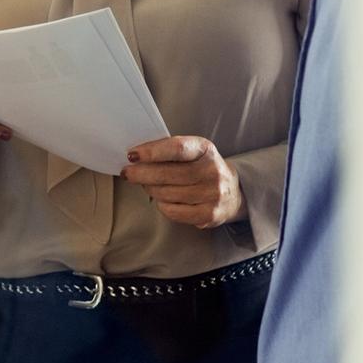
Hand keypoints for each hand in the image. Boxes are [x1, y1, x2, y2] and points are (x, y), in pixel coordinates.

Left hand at [121, 135, 245, 228]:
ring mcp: (213, 194)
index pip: (176, 148)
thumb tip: (135, 157)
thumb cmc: (202, 167)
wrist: (233, 192)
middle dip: (141, 174)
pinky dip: (162, 205)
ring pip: (167, 193)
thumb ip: (168, 151)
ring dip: (150, 189)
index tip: (132, 155)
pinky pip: (173, 211)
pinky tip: (162, 199)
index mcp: (205, 149)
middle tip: (128, 173)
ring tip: (148, 185)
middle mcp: (212, 171)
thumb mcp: (192, 152)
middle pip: (168, 174)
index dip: (151, 152)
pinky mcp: (209, 214)